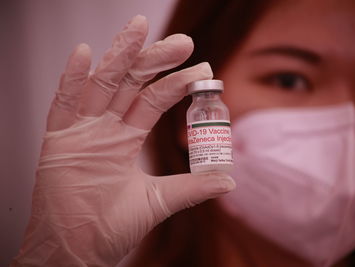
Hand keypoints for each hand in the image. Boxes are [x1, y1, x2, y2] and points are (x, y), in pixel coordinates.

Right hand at [12, 15, 234, 266]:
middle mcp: (106, 128)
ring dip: (120, 56)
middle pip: (131, 84)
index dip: (177, 83)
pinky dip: (71, 79)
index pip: (154, 100)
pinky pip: (62, 105)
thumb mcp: (159, 201)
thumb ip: (191, 187)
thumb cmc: (112, 225)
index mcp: (127, 138)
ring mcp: (82, 132)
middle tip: (182, 43)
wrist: (78, 249)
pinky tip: (85, 54)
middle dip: (154, 60)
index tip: (203, 70)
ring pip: (101, 85)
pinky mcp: (57, 143)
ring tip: (140, 29)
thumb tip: (229, 181)